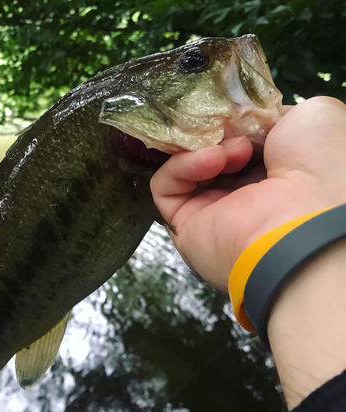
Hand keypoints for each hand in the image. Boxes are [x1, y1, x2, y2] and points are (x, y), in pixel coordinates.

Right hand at [151, 96, 345, 290]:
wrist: (304, 224)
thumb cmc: (321, 171)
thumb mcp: (314, 118)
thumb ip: (274, 114)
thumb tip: (246, 121)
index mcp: (276, 174)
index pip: (240, 141)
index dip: (235, 120)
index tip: (239, 110)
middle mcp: (243, 195)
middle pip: (208, 151)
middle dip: (215, 131)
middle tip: (230, 125)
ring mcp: (211, 211)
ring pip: (184, 167)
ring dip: (203, 147)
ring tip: (233, 149)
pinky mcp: (184, 225)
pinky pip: (165, 187)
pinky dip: (181, 167)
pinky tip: (212, 160)